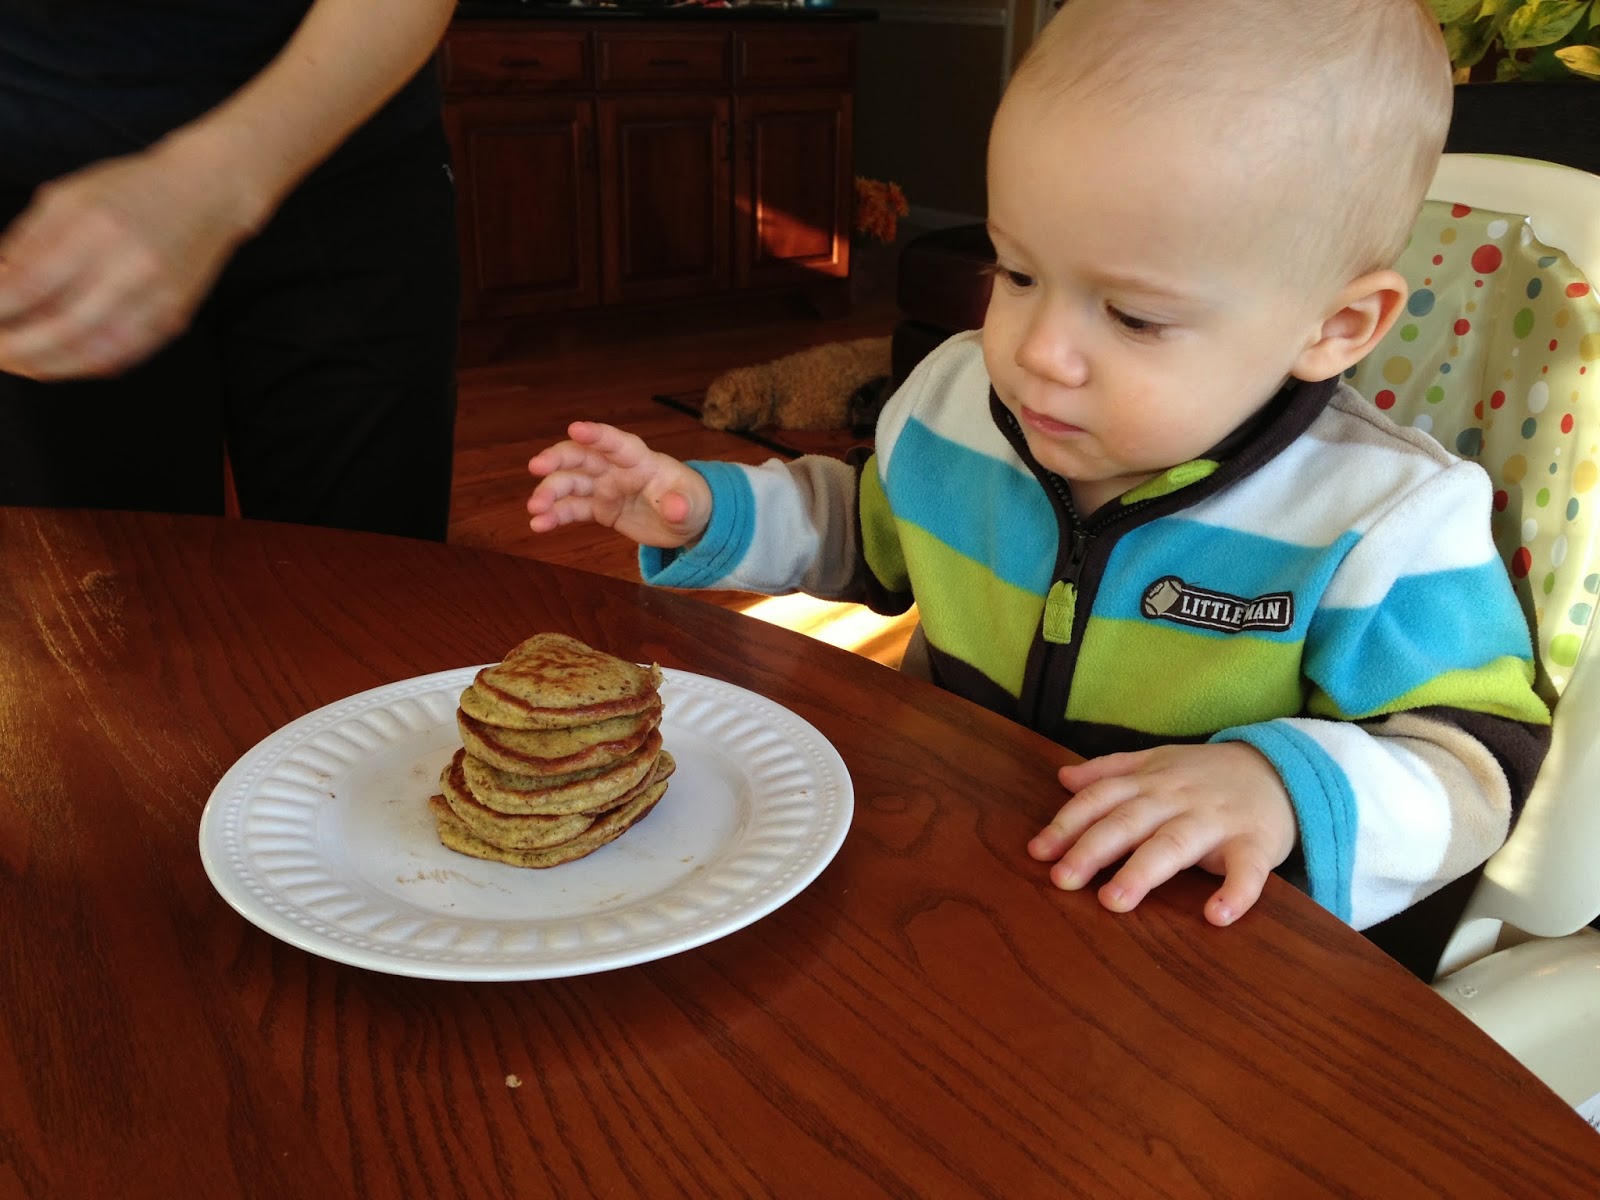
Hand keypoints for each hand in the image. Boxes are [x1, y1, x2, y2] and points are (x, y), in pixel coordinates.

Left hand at [0, 138, 262, 379]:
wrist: (206, 195)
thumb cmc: (132, 190)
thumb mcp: (65, 197)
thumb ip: (26, 241)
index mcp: (95, 229)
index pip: (27, 285)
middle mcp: (128, 269)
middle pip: (57, 328)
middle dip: (13, 347)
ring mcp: (155, 300)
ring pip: (90, 353)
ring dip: (44, 365)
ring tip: (16, 362)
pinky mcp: (171, 320)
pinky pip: (121, 357)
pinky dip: (82, 366)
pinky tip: (58, 362)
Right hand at [527, 421, 713, 548]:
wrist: (686, 522)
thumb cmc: (692, 503)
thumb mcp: (693, 506)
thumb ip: (683, 505)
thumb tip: (676, 508)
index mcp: (642, 460)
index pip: (618, 444)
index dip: (597, 435)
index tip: (574, 428)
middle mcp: (617, 469)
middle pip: (583, 457)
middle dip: (558, 459)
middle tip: (536, 467)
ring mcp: (605, 487)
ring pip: (571, 483)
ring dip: (550, 492)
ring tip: (534, 510)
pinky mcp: (599, 508)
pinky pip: (573, 509)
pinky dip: (555, 516)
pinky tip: (539, 525)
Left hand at [1027, 742, 1295, 926]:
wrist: (1281, 769)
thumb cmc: (1207, 775)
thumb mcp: (1158, 762)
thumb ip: (1110, 771)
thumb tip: (1063, 778)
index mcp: (1150, 781)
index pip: (1101, 799)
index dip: (1068, 824)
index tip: (1038, 852)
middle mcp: (1177, 798)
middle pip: (1129, 821)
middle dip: (1093, 849)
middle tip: (1062, 880)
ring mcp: (1216, 821)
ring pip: (1175, 844)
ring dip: (1144, 871)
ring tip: (1114, 901)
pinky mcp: (1256, 844)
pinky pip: (1247, 870)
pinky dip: (1235, 892)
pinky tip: (1216, 916)